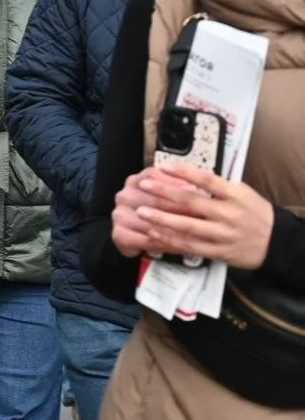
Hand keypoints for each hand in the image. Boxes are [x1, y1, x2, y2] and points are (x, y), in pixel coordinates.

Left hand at [128, 162, 274, 269]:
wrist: (277, 242)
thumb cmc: (255, 214)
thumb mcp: (243, 193)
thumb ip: (218, 187)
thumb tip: (187, 175)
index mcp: (236, 195)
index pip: (208, 180)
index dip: (184, 172)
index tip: (163, 166)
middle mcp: (229, 214)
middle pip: (192, 202)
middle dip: (164, 193)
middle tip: (144, 185)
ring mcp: (223, 234)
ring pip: (188, 226)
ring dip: (162, 219)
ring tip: (142, 211)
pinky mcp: (219, 252)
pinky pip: (191, 246)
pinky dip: (171, 240)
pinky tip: (155, 233)